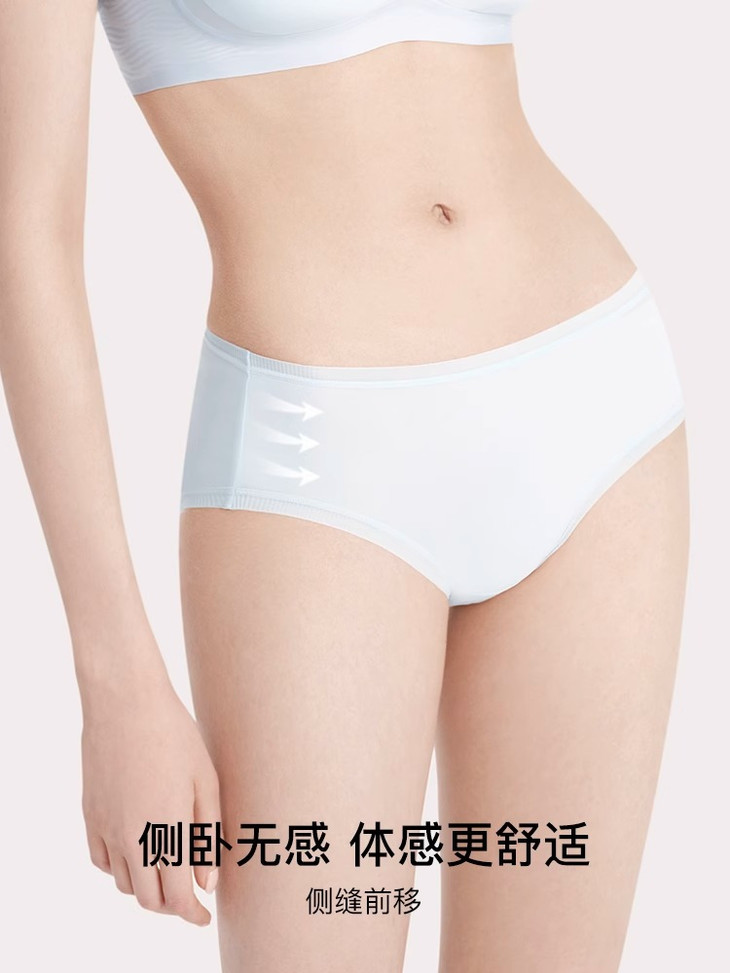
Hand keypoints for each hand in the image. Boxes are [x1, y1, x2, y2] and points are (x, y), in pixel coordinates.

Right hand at [80, 669, 220, 925]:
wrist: (126, 702)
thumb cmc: (175, 735)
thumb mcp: (206, 780)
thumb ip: (208, 833)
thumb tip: (207, 881)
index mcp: (166, 830)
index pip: (177, 897)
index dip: (193, 914)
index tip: (205, 917)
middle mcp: (131, 838)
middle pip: (149, 898)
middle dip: (172, 905)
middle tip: (190, 894)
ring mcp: (106, 827)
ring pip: (124, 883)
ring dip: (146, 886)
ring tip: (167, 868)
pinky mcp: (90, 815)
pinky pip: (101, 860)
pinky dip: (120, 867)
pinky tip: (137, 850)